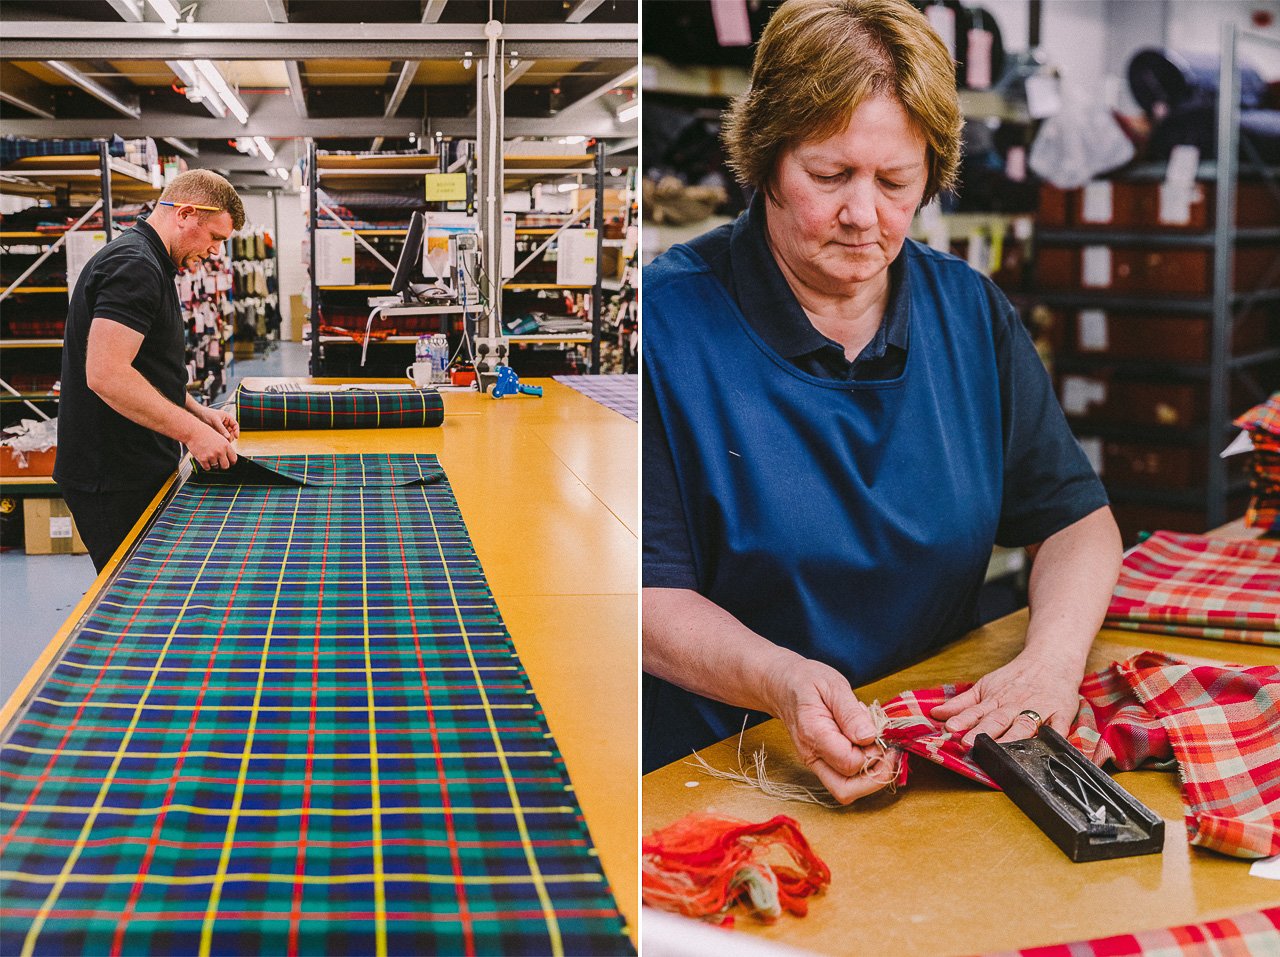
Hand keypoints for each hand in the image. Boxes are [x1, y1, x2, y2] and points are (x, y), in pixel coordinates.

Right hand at [187, 420, 237, 470]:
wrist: (193, 431)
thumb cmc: (205, 433)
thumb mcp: (220, 438)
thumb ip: (225, 447)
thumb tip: (228, 457)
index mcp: (226, 445)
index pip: (234, 459)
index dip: (231, 462)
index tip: (229, 462)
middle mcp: (220, 451)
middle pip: (226, 466)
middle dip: (222, 465)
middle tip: (219, 462)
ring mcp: (211, 456)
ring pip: (216, 467)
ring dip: (213, 464)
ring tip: (209, 457)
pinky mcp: (203, 459)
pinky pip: (207, 468)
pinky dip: (206, 465)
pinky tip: (204, 459)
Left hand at [196, 404, 239, 440]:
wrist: (198, 414)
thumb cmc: (207, 414)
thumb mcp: (215, 421)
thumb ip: (222, 429)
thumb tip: (228, 437)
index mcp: (228, 417)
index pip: (235, 425)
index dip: (237, 431)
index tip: (236, 437)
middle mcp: (226, 422)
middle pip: (232, 431)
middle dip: (231, 436)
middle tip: (228, 441)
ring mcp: (222, 427)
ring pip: (227, 434)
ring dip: (226, 438)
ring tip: (223, 441)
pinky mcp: (217, 430)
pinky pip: (222, 436)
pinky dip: (221, 438)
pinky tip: (219, 440)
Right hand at [764, 657, 898, 804]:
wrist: (783, 686)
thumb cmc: (807, 681)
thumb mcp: (833, 686)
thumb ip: (850, 713)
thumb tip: (869, 737)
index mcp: (813, 734)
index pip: (850, 763)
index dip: (872, 752)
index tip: (878, 731)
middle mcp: (811, 756)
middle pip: (846, 790)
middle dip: (875, 776)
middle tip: (885, 748)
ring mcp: (815, 764)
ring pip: (846, 791)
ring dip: (870, 775)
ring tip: (875, 744)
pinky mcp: (822, 765)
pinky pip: (845, 780)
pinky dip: (863, 769)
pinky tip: (865, 745)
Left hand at [929, 651, 1082, 747]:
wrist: (1051, 660)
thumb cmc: (1015, 677)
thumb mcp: (985, 686)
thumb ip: (961, 703)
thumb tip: (935, 713)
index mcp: (995, 700)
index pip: (976, 712)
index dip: (963, 721)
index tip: (950, 729)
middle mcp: (1015, 706)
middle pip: (997, 720)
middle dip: (982, 733)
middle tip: (968, 743)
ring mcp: (1038, 710)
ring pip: (1024, 726)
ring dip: (1011, 738)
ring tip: (1000, 750)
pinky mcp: (1061, 714)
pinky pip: (1058, 727)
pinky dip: (1053, 736)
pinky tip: (1047, 745)